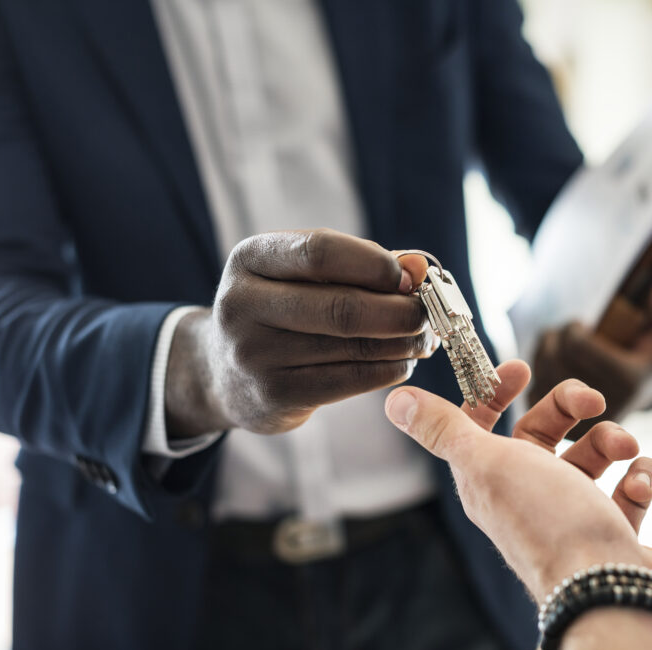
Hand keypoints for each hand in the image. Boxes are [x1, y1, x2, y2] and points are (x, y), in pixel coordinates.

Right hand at [166, 229, 434, 436]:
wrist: (223, 372)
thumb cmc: (282, 310)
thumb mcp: (303, 275)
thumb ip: (361, 264)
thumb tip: (418, 266)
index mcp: (250, 258)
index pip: (321, 252)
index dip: (376, 264)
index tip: (411, 278)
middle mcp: (242, 304)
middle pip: (342, 307)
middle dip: (399, 311)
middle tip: (428, 315)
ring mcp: (255, 354)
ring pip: (352, 347)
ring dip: (402, 343)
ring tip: (423, 339)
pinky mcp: (274, 395)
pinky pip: (349, 380)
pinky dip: (388, 370)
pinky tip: (402, 362)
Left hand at [385, 360, 651, 601]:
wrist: (608, 590)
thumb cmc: (546, 521)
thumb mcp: (486, 463)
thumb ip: (443, 429)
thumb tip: (395, 399)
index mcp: (489, 479)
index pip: (482, 425)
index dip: (495, 392)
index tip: (522, 369)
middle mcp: (527, 495)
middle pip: (543, 432)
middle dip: (570, 407)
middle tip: (594, 401)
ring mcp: (572, 514)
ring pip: (592, 456)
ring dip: (612, 440)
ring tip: (625, 449)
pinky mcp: (612, 530)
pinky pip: (629, 487)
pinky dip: (641, 477)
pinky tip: (640, 484)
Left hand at [531, 276, 651, 438]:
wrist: (633, 399)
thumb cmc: (644, 356)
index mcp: (628, 381)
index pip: (577, 344)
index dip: (572, 328)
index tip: (580, 324)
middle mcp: (603, 406)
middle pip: (555, 356)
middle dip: (557, 337)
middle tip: (568, 333)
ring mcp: (579, 421)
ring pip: (539, 371)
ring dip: (545, 351)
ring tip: (560, 347)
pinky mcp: (559, 429)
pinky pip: (532, 388)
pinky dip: (537, 372)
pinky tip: (551, 366)